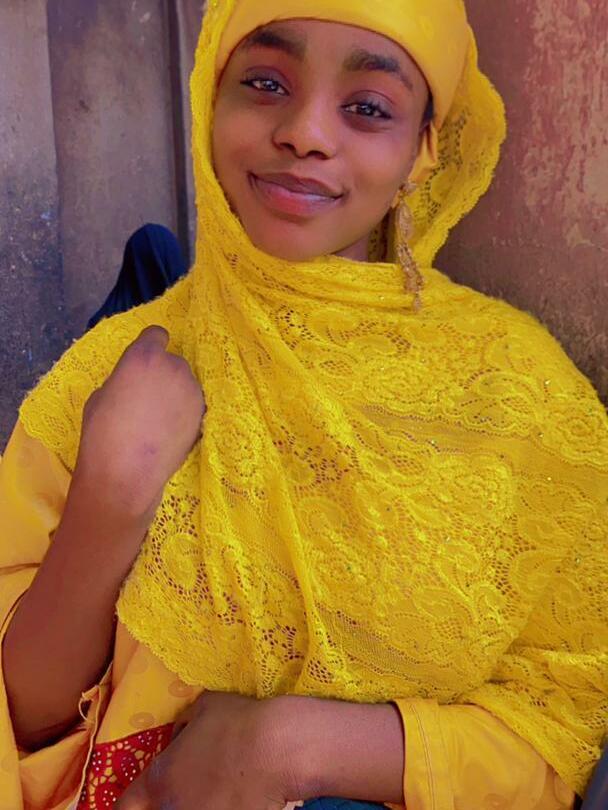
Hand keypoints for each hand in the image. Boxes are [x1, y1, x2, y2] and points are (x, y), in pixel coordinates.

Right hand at [74, 325, 204, 525]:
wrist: (126, 474)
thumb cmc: (102, 433)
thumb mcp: (101, 395)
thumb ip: (124, 378)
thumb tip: (135, 383)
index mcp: (144, 356)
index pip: (157, 334)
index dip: (150, 346)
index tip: (145, 362)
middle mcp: (174, 367)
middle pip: (172, 361)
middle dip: (162, 374)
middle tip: (147, 399)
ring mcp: (192, 391)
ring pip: (184, 383)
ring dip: (175, 394)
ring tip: (158, 420)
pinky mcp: (202, 415)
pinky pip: (192, 404)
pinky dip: (184, 412)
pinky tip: (169, 432)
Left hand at [114, 692, 302, 809]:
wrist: (276, 747)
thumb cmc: (237, 722)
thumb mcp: (204, 707)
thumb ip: (184, 725)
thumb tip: (180, 736)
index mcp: (160, 778)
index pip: (127, 805)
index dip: (128, 806)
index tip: (138, 802)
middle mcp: (174, 808)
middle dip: (170, 799)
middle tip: (192, 784)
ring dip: (200, 802)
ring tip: (219, 789)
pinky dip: (226, 805)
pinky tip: (239, 795)